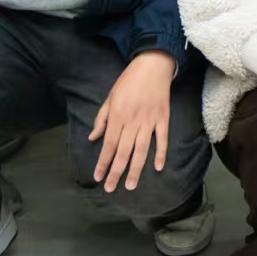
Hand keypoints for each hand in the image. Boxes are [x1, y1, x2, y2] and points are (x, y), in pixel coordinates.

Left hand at [88, 50, 175, 192]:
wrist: (153, 66)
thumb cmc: (128, 81)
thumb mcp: (110, 97)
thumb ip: (101, 119)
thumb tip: (92, 138)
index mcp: (118, 116)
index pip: (109, 145)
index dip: (103, 162)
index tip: (98, 177)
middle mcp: (133, 121)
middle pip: (123, 151)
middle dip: (116, 172)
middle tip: (111, 188)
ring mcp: (149, 121)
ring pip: (141, 150)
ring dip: (136, 169)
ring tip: (131, 185)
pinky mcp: (163, 119)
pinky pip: (162, 139)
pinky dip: (161, 153)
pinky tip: (158, 167)